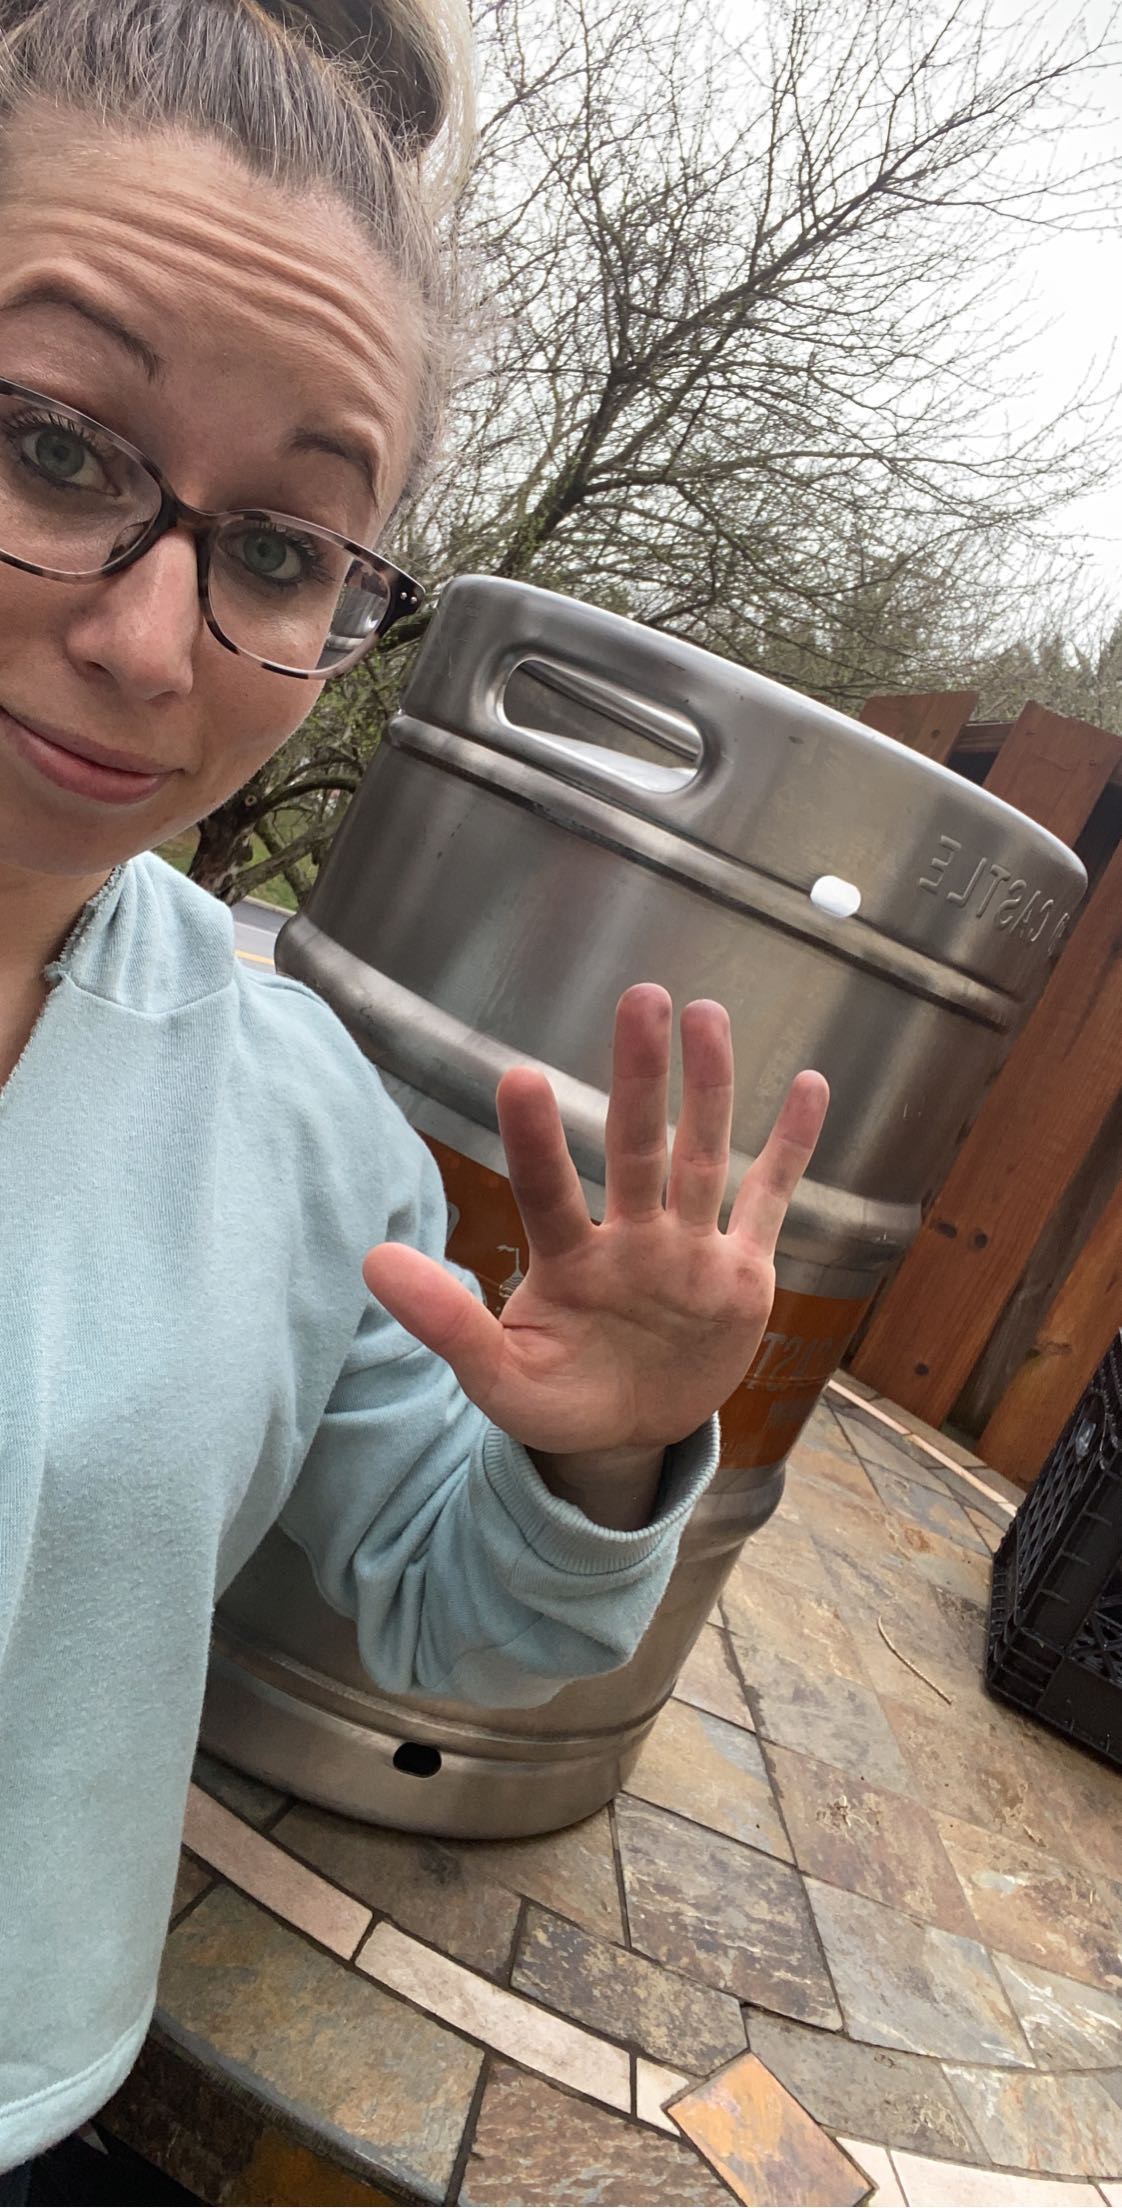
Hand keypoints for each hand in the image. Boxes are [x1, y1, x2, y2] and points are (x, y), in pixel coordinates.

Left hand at [363, 985, 827, 1525]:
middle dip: (641, 1077)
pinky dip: (792, 1148)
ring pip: (703, 1155)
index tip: (518, 1076)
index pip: (549, 1191)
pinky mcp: (741, 1274)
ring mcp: (689, 1249)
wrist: (630, 1438)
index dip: (535, 1140)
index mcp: (569, 1262)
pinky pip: (770, 1200)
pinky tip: (809, 1086)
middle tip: (641, 997)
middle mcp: (632, 1239)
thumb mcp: (500, 1379)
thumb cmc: (560, 1401)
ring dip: (709, 1088)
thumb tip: (370, 1261)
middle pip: (638, 1146)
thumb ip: (447, 1323)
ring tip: (707, 1015)